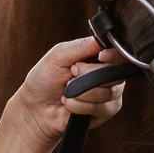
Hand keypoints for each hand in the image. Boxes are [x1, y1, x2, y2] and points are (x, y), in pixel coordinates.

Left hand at [9, 35, 128, 143]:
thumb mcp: (59, 55)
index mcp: (100, 58)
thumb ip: (81, 46)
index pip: (118, 54)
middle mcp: (108, 76)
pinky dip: (79, 105)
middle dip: (88, 75)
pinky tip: (69, 103)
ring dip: (81, 92)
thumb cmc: (45, 79)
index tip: (100, 56)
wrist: (35, 108)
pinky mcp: (104, 112)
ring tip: (67, 90)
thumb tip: (102, 39)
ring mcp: (109, 95)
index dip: (113, 56)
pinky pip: (100, 108)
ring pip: (108, 92)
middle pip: (115, 74)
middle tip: (71, 73)